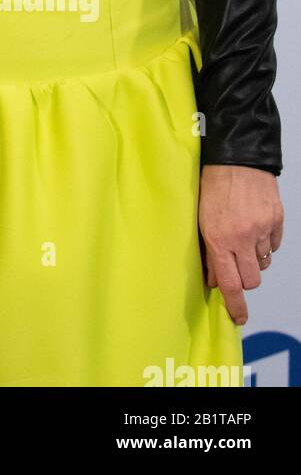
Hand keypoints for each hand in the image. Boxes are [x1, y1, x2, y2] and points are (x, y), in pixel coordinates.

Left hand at [198, 164, 284, 324]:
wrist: (235, 157)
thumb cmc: (210, 184)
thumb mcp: (199, 219)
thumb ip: (207, 251)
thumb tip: (213, 279)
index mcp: (218, 239)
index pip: (230, 284)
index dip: (235, 306)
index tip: (238, 318)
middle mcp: (242, 238)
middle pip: (251, 280)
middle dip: (244, 279)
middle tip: (236, 266)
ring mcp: (262, 230)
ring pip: (263, 263)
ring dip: (253, 258)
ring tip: (242, 237)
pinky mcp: (276, 221)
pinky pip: (273, 245)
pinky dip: (265, 243)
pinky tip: (254, 227)